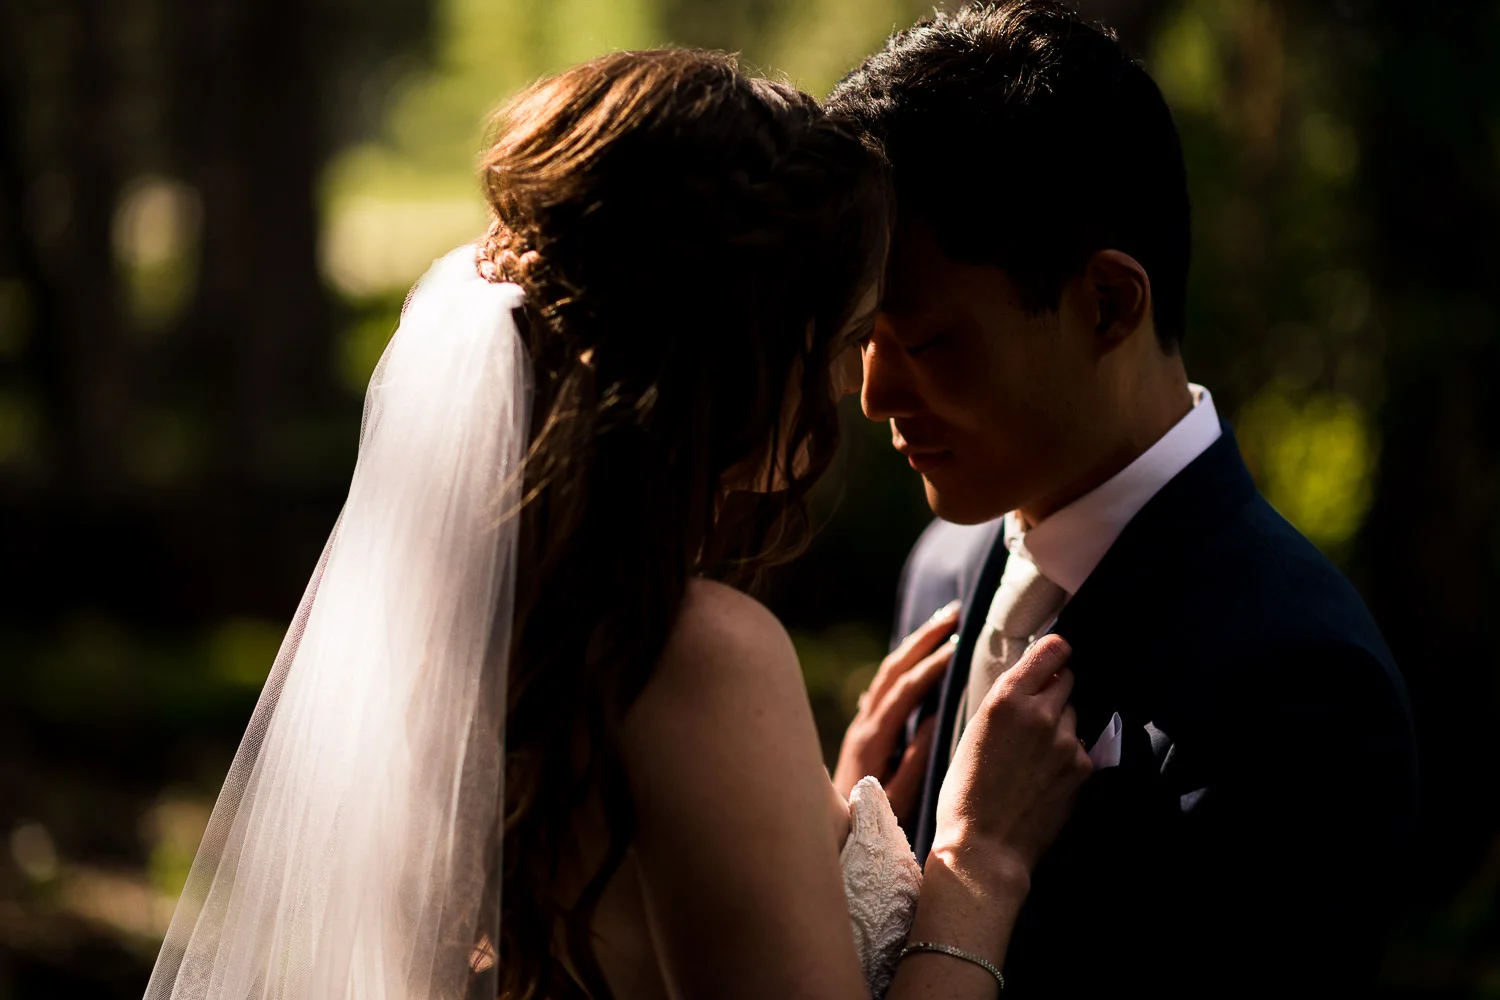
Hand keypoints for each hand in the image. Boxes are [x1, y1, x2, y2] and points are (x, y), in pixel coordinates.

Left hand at [833, 601, 959, 822]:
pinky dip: (907, 664)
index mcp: (872, 739)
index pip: (905, 690)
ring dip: (915, 646)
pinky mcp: (864, 730)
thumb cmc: (868, 828)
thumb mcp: (898, 799)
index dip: (932, 666)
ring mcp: (861, 724)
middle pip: (893, 668)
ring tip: (945, 625)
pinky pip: (886, 686)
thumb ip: (916, 760)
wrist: (828, 840)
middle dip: (923, 639)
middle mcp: (863, 724)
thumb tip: (937, 718)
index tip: (962, 645)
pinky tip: (922, 658)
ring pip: (887, 673)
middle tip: (956, 613)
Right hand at [933, 634, 1091, 885]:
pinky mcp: (1082, 767)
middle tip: (1035, 714)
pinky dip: (1067, 755)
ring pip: (1074, 714)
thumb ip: (1004, 702)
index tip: (1054, 657)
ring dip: (1061, 723)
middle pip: (1068, 679)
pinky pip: (1080, 746)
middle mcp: (1040, 713)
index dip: (1056, 652)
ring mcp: (1065, 741)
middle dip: (1055, 689)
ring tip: (1034, 754)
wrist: (985, 848)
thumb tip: (1029, 681)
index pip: (1053, 649)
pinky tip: (1044, 776)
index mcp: (1006, 699)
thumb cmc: (966, 793)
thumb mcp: (973, 733)